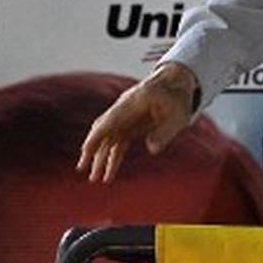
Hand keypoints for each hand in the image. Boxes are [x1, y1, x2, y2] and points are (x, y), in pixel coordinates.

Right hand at [77, 62, 196, 181]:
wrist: (176, 84)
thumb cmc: (179, 99)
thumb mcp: (179, 115)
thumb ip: (166, 131)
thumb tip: (152, 149)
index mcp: (136, 101)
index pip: (112, 118)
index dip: (98, 134)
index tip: (86, 149)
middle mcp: (125, 108)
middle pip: (105, 129)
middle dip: (93, 149)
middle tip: (83, 168)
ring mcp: (125, 116)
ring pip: (109, 138)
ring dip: (101, 157)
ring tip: (95, 178)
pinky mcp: (129, 125)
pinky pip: (117, 142)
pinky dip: (112, 156)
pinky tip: (109, 172)